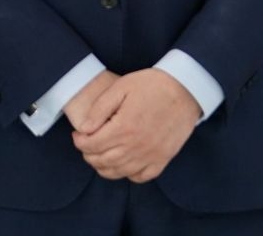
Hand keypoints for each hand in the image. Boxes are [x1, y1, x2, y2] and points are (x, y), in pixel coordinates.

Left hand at [71, 68, 201, 182]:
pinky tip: (123, 163)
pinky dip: (128, 174)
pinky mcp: (163, 159)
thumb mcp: (121, 87)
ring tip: (100, 155)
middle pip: (102, 161)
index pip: (92, 145)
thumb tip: (83, 128)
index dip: (79, 142)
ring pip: (119, 172)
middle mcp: (136, 147)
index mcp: (123, 128)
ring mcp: (150, 156)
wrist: (185, 90)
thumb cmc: (152, 85)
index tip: (77, 135)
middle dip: (88, 154)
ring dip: (104, 167)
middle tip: (86, 144)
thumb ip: (99, 109)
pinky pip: (141, 177)